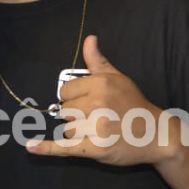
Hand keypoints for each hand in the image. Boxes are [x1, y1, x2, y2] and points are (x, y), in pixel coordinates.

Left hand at [26, 35, 168, 165]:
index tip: (89, 103)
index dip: (74, 98)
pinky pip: (65, 147)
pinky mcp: (97, 148)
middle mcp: (97, 103)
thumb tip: (89, 39)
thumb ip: (98, 61)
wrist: (156, 133)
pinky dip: (46, 149)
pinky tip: (31, 147)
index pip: (65, 91)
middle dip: (76, 116)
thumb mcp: (118, 78)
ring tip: (100, 131)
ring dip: (78, 133)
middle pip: (65, 111)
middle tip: (99, 119)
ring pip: (67, 130)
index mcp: (100, 83)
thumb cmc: (135, 104)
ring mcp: (97, 127)